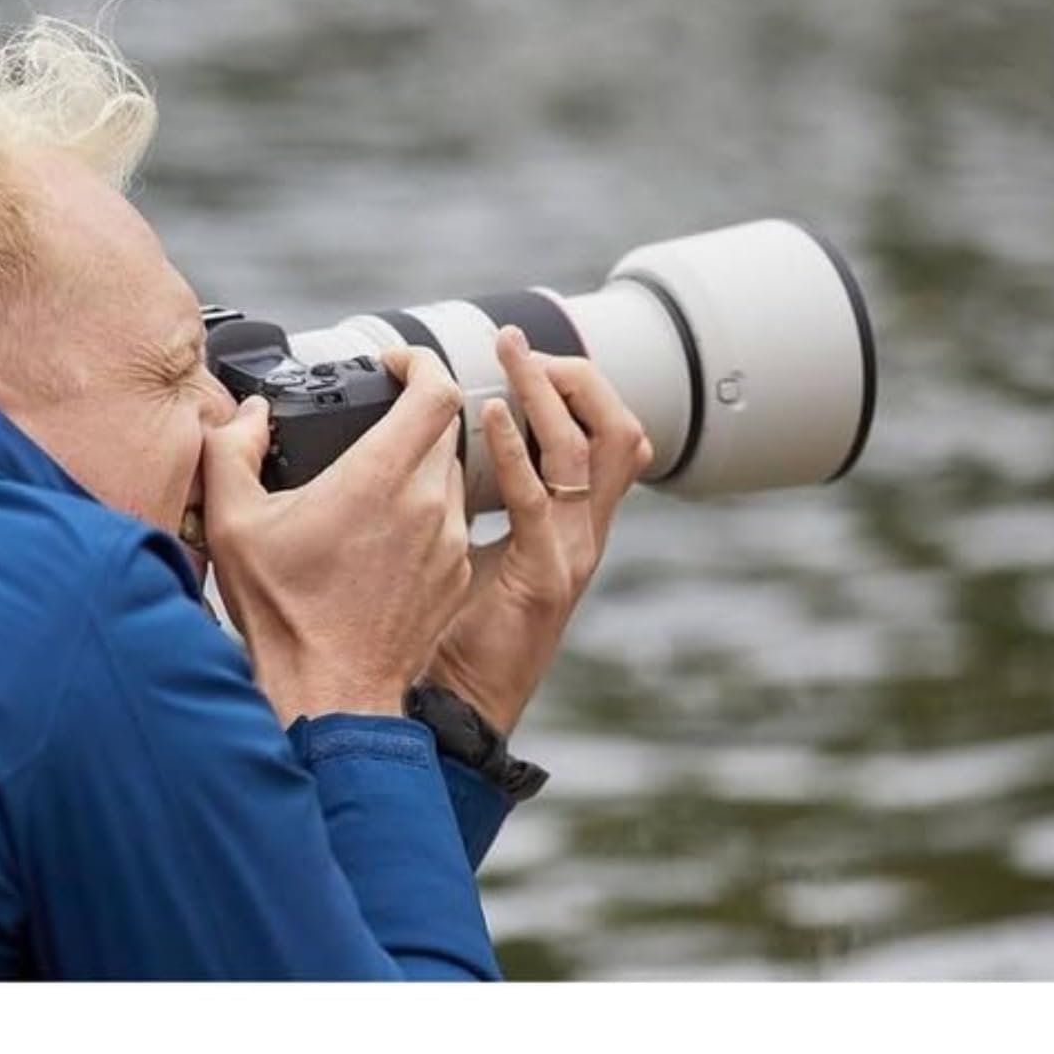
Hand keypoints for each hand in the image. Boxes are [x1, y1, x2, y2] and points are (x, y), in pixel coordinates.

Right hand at [202, 346, 472, 725]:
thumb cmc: (283, 613)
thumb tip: (252, 416)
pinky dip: (427, 511)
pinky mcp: (456, 574)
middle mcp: (428, 503)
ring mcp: (449, 541)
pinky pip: (453, 519)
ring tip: (371, 484)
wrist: (330, 693)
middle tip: (372, 421)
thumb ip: (232, 449)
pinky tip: (383, 535)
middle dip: (412, 413)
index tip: (393, 364)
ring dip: (419, 465)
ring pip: (451, 472)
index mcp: (380, 478)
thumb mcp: (233, 522)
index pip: (437, 389)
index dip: (420, 362)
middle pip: (444, 426)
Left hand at [422, 325, 652, 734]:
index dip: (576, 387)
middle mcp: (583, 534)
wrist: (457, 708)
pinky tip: (492, 418)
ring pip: (591, 452)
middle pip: (618, 431)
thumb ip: (468, 496)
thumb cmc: (452, 631)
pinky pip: (540, 500)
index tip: (522, 352)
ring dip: (548, 394)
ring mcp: (571, 555)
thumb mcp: (468, 546)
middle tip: (517, 345)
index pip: (605, 437)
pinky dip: (519, 450)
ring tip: (509, 359)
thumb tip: (435, 441)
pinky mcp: (543, 579)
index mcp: (570, 523)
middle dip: (575, 376)